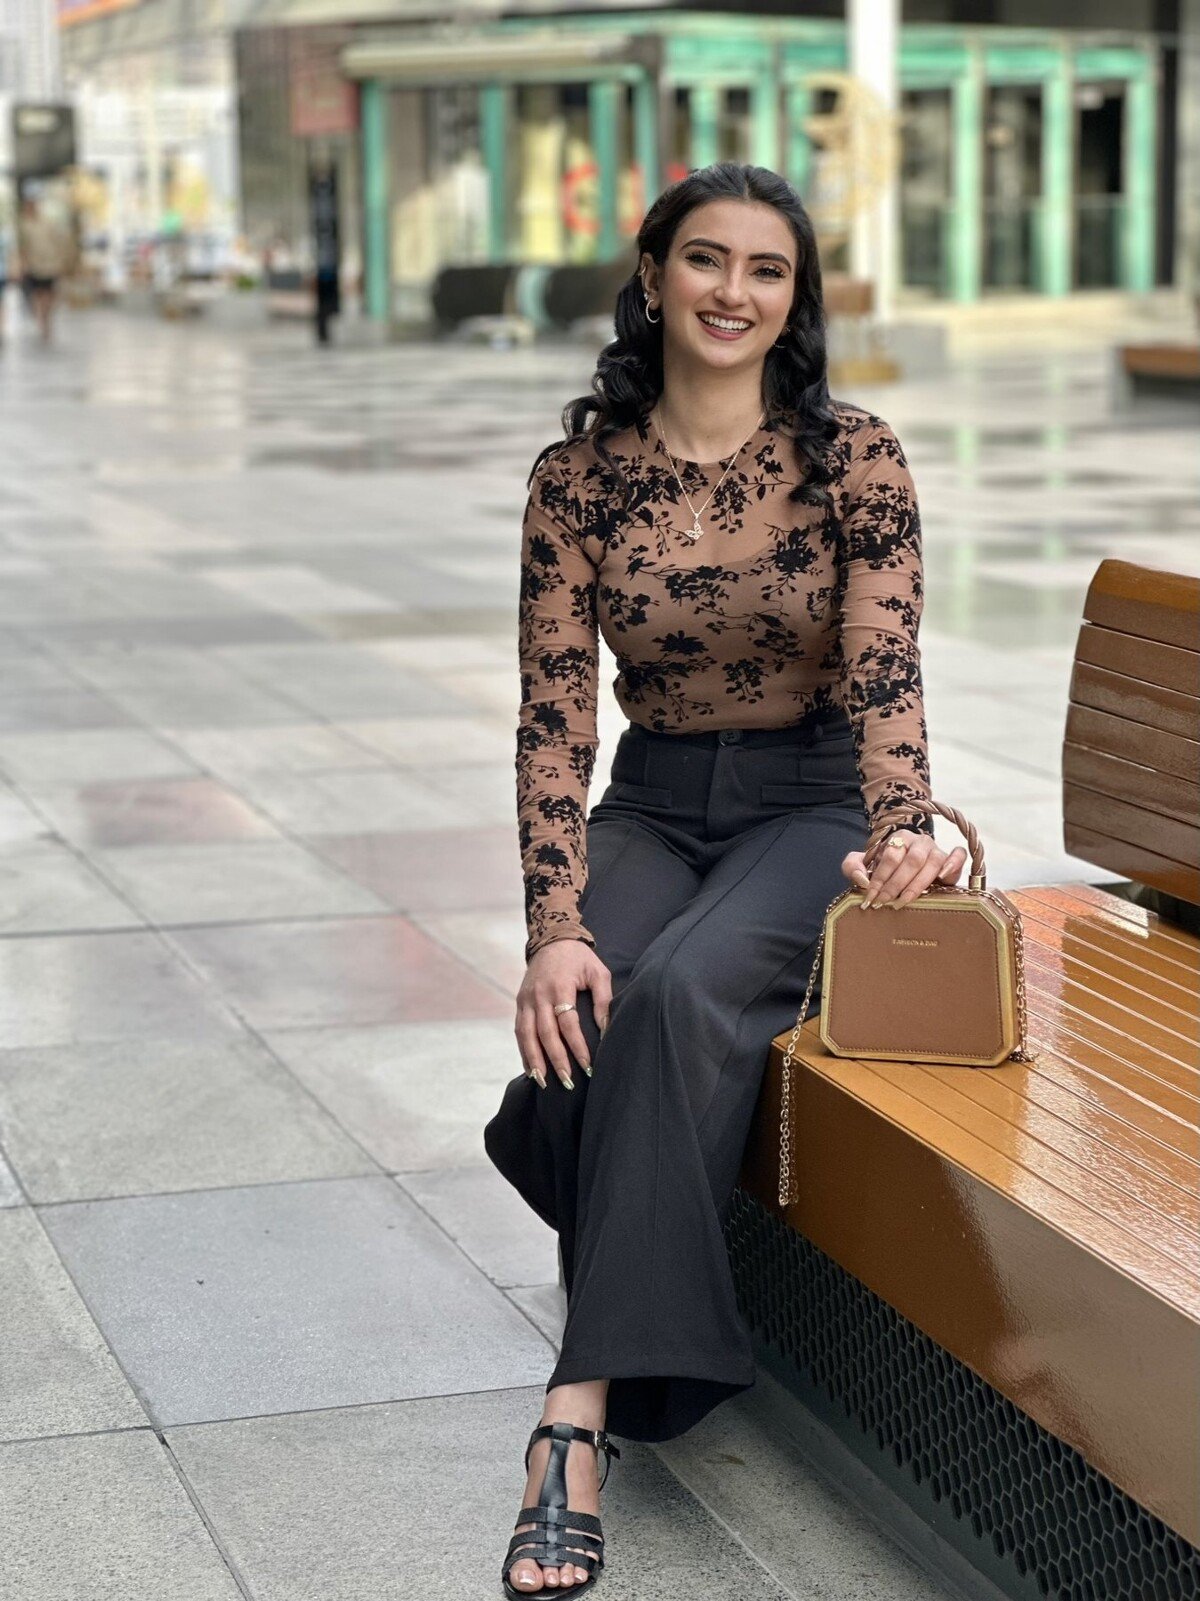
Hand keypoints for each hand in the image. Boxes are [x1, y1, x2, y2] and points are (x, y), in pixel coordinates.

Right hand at [515, 938, 611, 1089]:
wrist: (551, 939)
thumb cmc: (579, 959)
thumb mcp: (598, 973)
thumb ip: (603, 1000)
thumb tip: (606, 1030)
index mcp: (559, 986)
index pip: (568, 1023)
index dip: (577, 1046)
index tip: (588, 1066)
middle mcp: (539, 995)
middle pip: (546, 1034)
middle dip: (556, 1060)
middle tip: (568, 1082)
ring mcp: (526, 999)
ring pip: (527, 1035)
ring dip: (535, 1061)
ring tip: (544, 1083)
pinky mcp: (519, 1002)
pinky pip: (519, 1031)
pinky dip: (524, 1051)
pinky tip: (532, 1069)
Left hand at [841, 829, 967, 907]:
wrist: (904, 874)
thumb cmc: (884, 870)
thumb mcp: (862, 866)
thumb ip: (852, 867)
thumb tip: (862, 879)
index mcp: (898, 838)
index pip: (890, 856)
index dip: (880, 877)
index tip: (871, 897)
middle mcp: (919, 841)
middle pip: (911, 860)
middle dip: (896, 884)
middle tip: (885, 902)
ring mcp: (937, 850)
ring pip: (931, 863)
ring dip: (917, 885)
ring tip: (904, 901)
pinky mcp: (952, 860)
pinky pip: (959, 855)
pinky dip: (953, 864)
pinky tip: (943, 878)